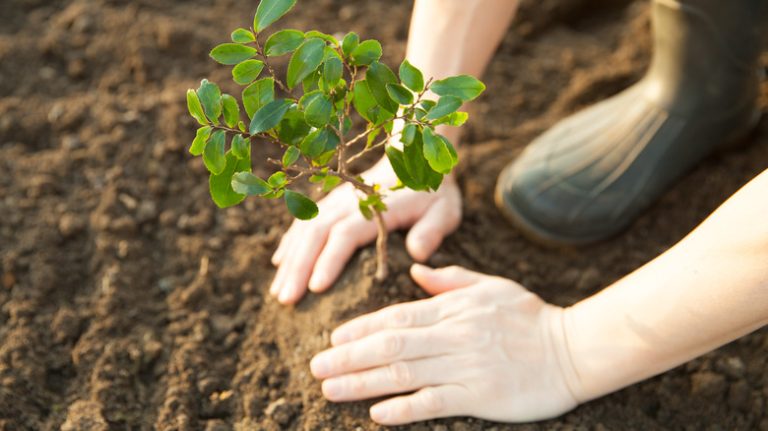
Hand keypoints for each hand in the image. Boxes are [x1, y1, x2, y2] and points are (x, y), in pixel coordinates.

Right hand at [270, 160, 461, 303]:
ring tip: (278, 292)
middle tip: (286, 300)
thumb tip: (417, 254)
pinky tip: (279, 264)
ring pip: (305, 229)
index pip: (346, 234)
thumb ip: (432, 230)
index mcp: (376, 207)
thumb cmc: (432, 193)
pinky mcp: (330, 203)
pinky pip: (304, 221)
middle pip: (316, 234)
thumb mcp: (444, 210)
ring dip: (290, 260)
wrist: (415, 158)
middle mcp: (349, 202)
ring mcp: (336, 200)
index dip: (329, 260)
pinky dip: (290, 243)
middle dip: (299, 267)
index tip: (315, 288)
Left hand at [309, 264, 578, 424]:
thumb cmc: (530, 317)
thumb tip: (415, 271)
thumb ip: (450, 280)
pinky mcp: (481, 395)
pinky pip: (435, 402)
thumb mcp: (491, 286)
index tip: (333, 338)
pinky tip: (376, 413)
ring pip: (404, 374)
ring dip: (363, 382)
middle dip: (349, 357)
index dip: (361, 328)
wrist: (575, 348)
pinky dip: (403, 408)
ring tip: (331, 389)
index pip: (397, 316)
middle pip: (391, 345)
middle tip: (316, 367)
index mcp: (453, 308)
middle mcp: (453, 335)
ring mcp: (466, 366)